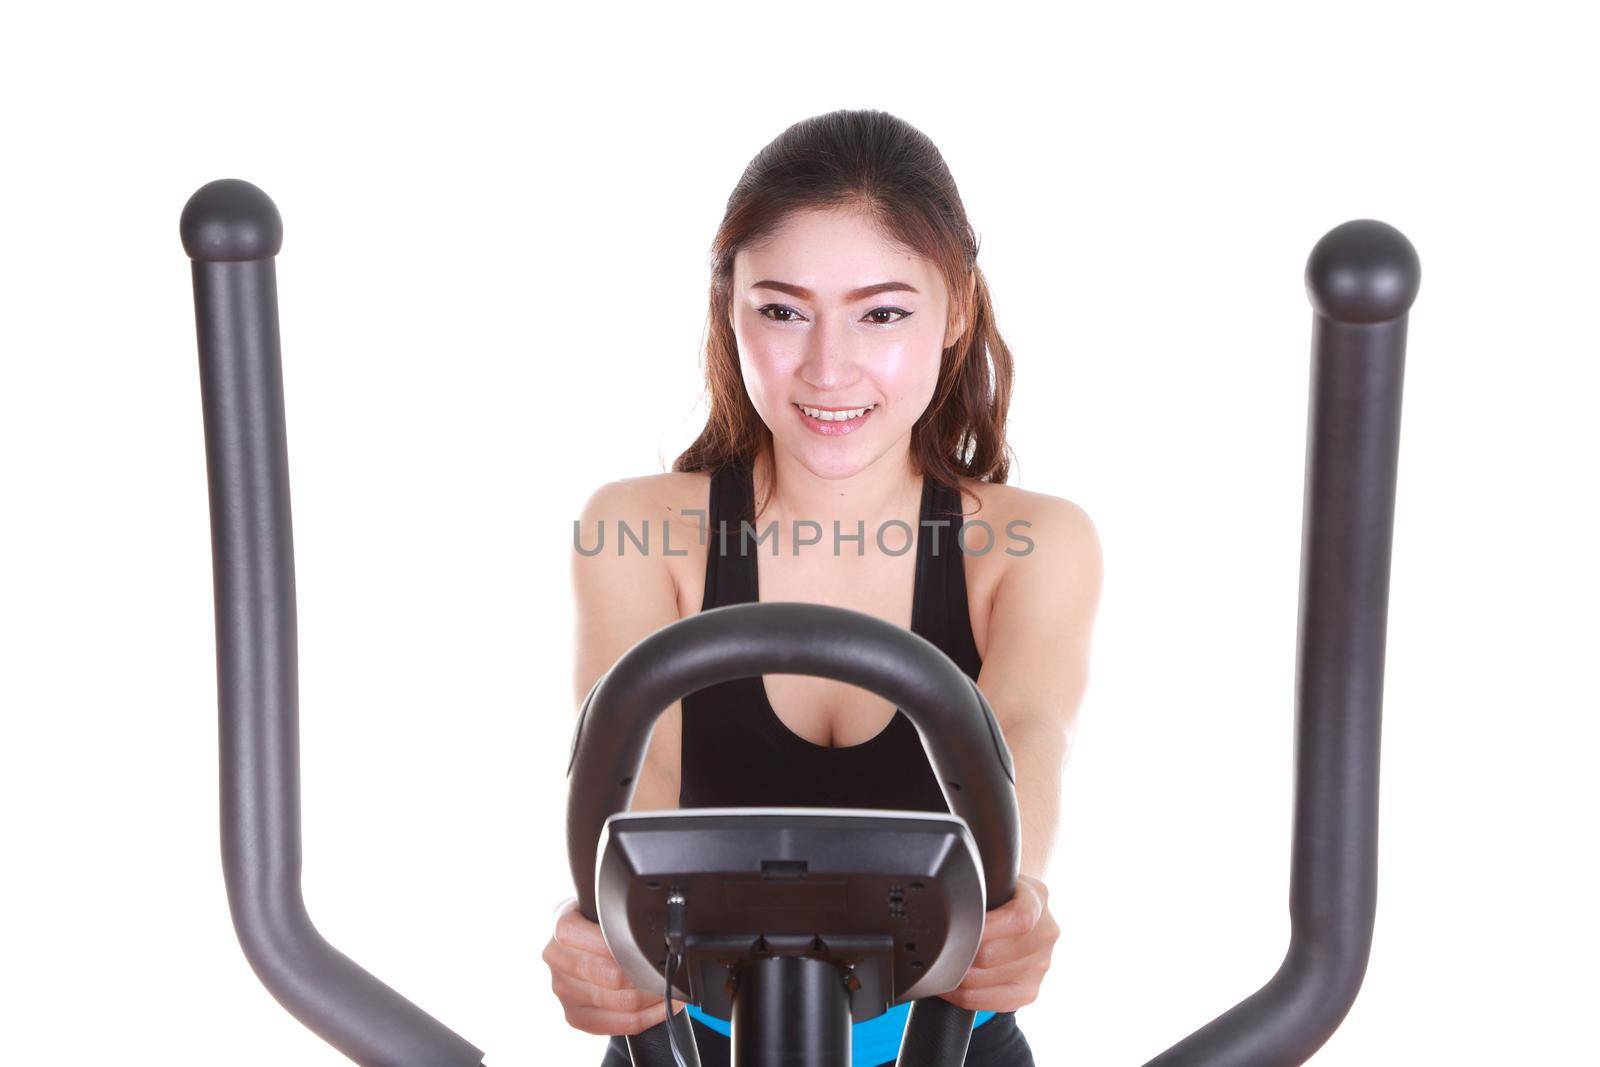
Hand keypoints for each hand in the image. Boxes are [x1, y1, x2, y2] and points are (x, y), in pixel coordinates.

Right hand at [542, 897, 686, 1035]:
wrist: (579, 944)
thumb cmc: (597, 924)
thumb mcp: (601, 906)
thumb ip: (617, 912)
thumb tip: (652, 919)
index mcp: (562, 925)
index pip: (600, 942)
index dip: (627, 948)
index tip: (651, 950)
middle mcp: (556, 958)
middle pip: (612, 976)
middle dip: (647, 975)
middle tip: (669, 970)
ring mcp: (562, 990)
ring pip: (619, 1002)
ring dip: (652, 997)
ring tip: (669, 987)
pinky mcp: (573, 1015)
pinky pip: (616, 1025)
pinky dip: (647, 1018)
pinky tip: (660, 1008)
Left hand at [940, 874, 1059, 1012]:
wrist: (1018, 910)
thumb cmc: (998, 894)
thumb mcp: (995, 877)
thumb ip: (981, 883)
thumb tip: (949, 889)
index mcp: (1037, 899)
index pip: (1018, 918)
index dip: (984, 928)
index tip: (958, 927)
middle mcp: (1045, 934)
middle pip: (991, 955)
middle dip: (958, 954)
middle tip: (935, 949)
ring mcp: (1041, 965)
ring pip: (985, 980)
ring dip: (956, 976)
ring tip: (940, 965)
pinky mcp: (1030, 991)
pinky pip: (991, 1002)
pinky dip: (964, 996)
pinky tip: (952, 986)